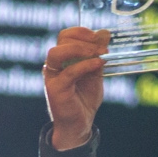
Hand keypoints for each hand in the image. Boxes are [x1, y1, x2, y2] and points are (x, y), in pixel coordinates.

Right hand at [44, 27, 109, 149]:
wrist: (80, 124)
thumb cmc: (85, 98)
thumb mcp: (95, 72)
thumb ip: (97, 54)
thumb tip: (104, 32)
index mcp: (62, 58)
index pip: (66, 35)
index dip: (82, 32)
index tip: (100, 37)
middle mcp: (54, 64)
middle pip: (61, 40)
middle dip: (84, 39)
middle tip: (102, 47)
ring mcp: (52, 76)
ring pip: (57, 53)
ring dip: (80, 49)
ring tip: (98, 54)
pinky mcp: (55, 89)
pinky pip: (69, 72)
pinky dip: (85, 65)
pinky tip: (98, 64)